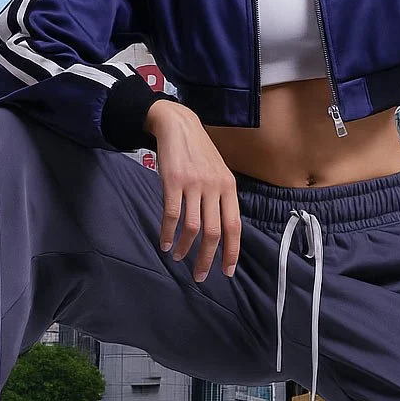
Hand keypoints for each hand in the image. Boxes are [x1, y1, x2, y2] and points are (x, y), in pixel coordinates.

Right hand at [144, 100, 241, 281]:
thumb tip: (222, 230)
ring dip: (185, 248)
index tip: (227, 271)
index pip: (234, 226)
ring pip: (193, 227)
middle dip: (207, 259)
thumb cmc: (198, 152)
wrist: (179, 125)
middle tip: (200, 275)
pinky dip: (167, 233)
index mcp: (229, 188)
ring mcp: (194, 184)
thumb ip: (221, 198)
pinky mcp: (173, 181)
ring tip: (178, 257)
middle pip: (214, 232)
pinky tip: (164, 243)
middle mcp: (214, 187)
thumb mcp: (218, 172)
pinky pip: (171, 214)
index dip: (231, 251)